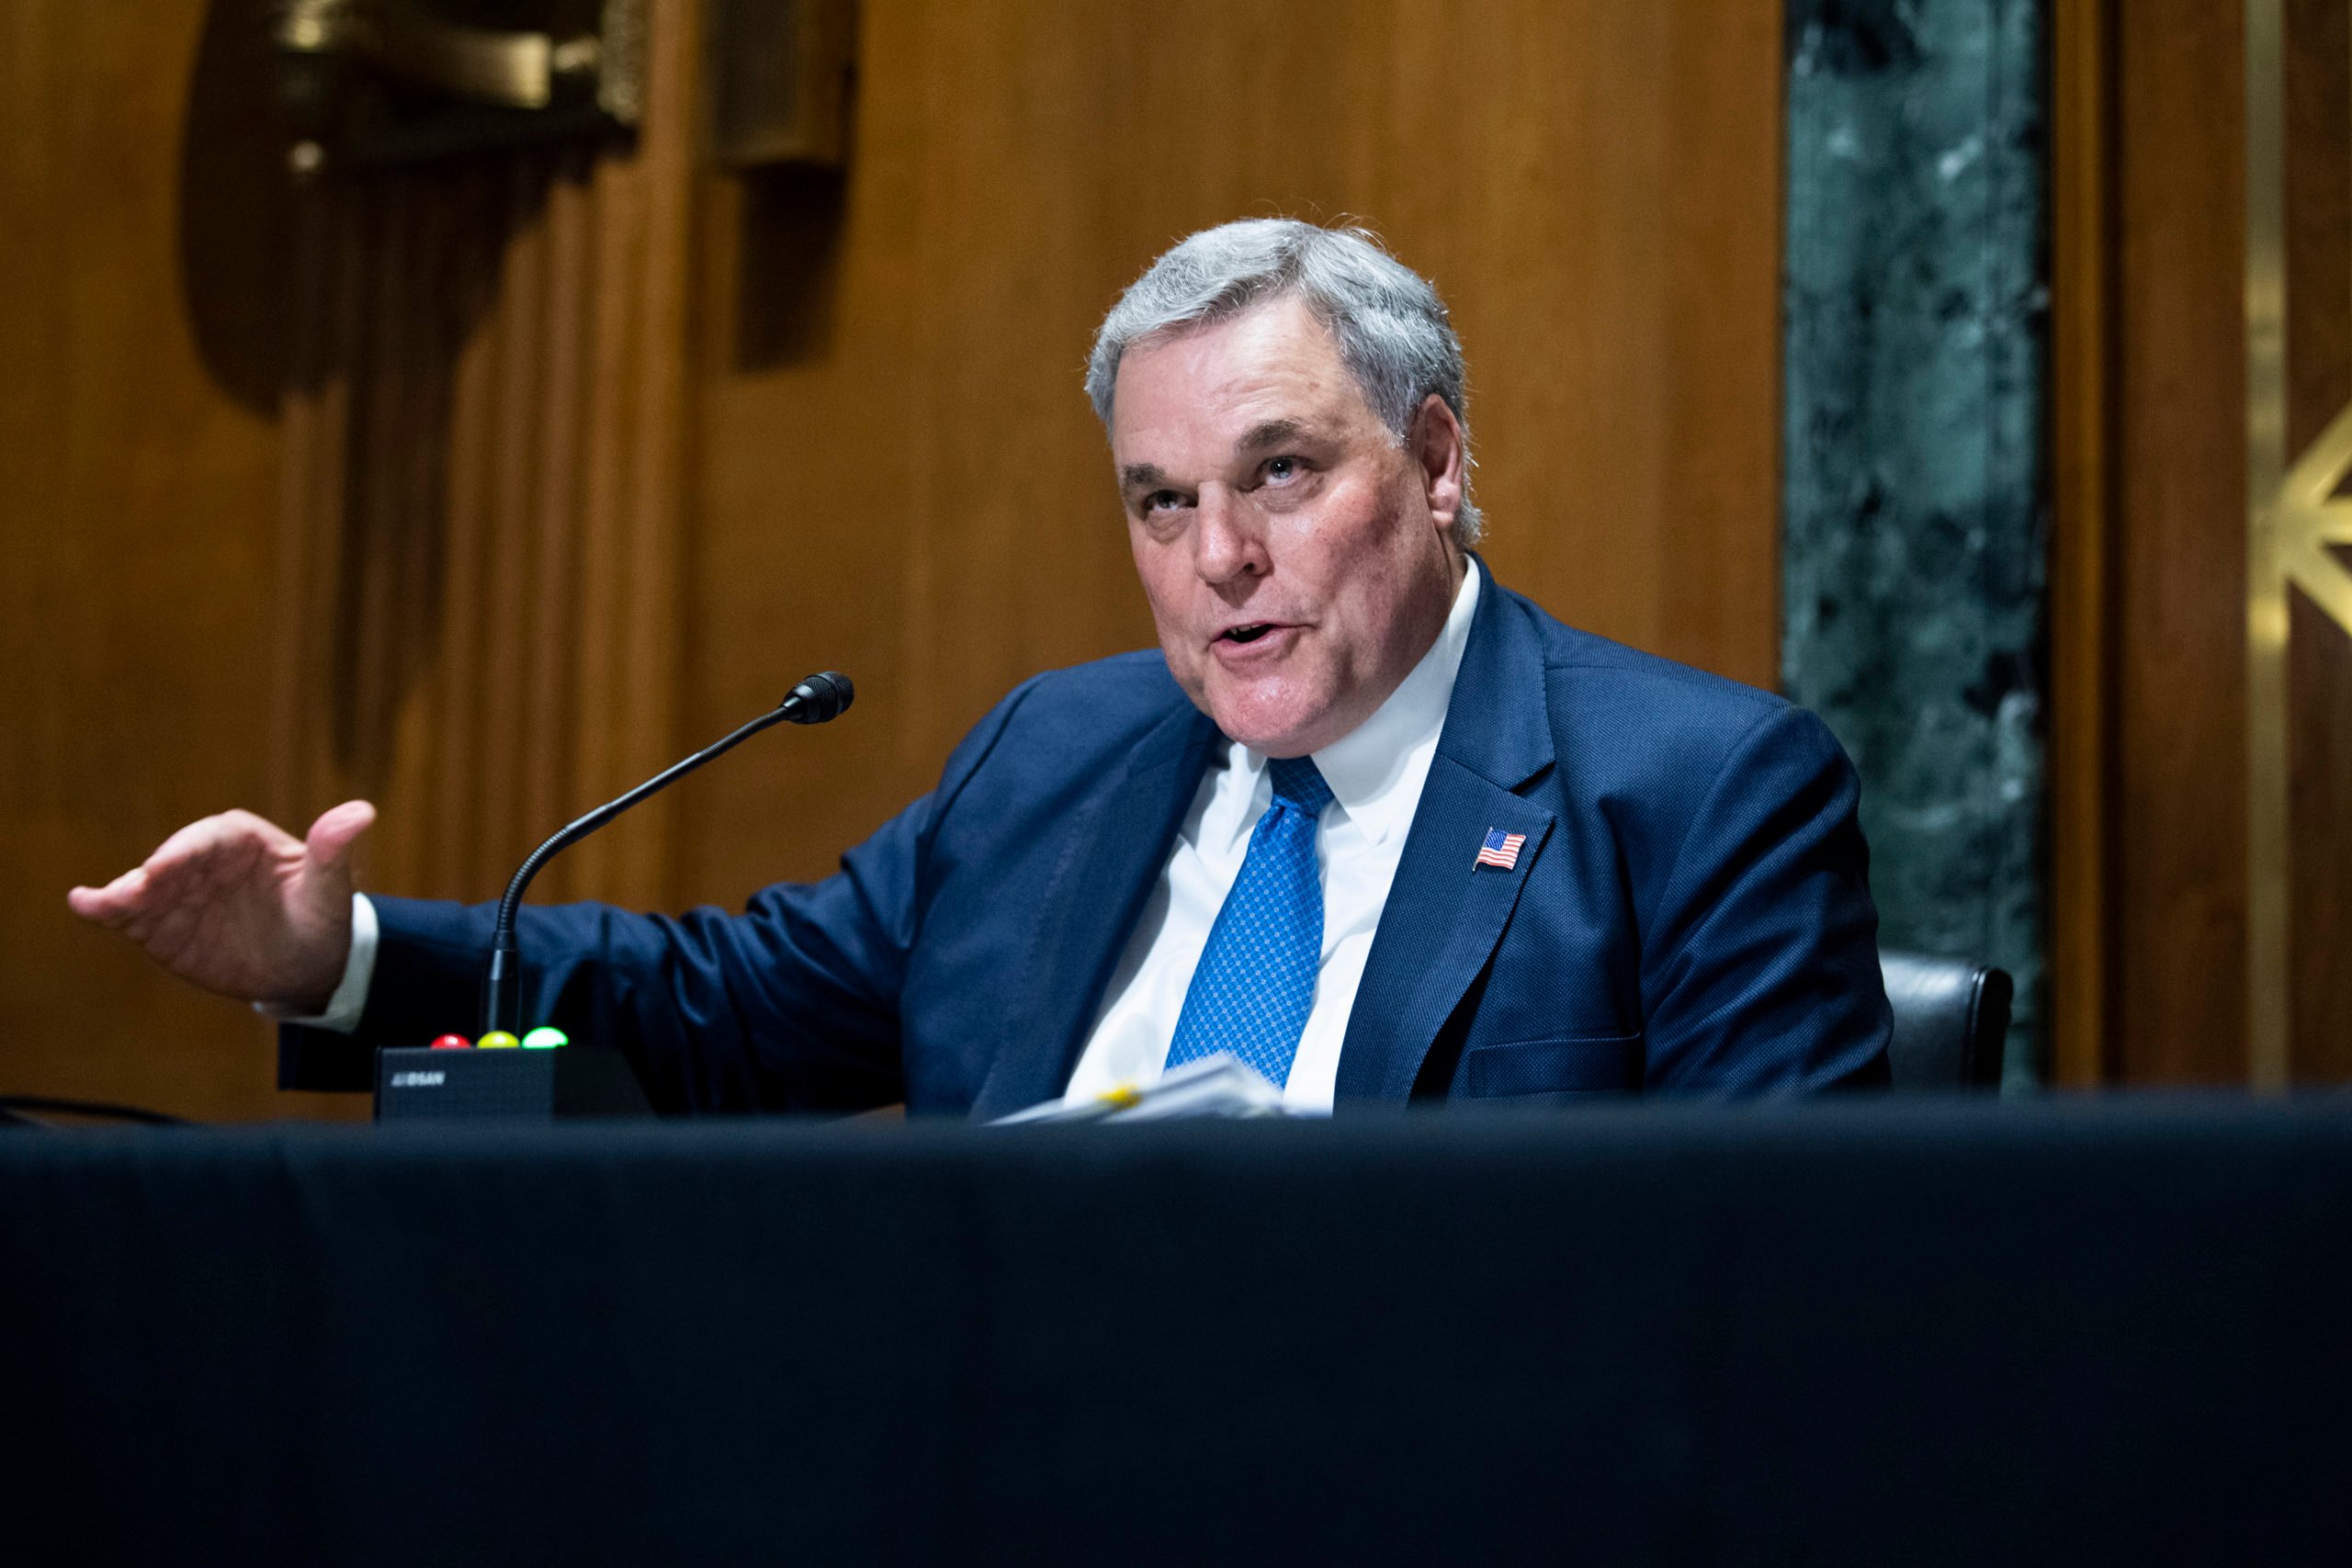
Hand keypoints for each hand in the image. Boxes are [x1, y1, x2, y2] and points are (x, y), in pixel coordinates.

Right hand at [67, 801, 376, 1011]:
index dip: (186, 851)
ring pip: (144, 887)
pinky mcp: (161, 924)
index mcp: (242, 838)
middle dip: (152, 875)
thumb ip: (333, 851)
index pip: (210, 837)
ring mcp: (178, 891)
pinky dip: (105, 908)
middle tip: (135, 892)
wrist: (306, 966)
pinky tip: (82, 903)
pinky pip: (131, 913)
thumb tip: (362, 810)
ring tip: (103, 904)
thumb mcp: (329, 888)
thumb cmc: (320, 918)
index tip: (165, 868)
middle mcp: (202, 859)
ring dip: (122, 894)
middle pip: (170, 860)